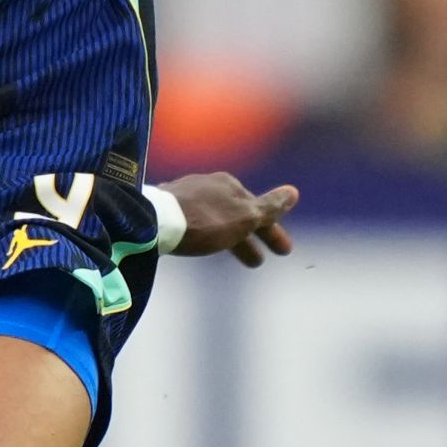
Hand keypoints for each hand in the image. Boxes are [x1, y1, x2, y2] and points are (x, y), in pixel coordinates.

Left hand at [166, 171, 299, 266]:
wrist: (154, 222)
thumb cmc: (204, 222)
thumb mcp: (243, 217)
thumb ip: (269, 207)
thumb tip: (293, 192)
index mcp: (230, 185)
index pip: (259, 210)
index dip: (273, 232)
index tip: (283, 252)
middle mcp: (209, 184)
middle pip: (237, 213)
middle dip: (251, 237)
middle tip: (258, 262)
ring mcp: (186, 193)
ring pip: (216, 216)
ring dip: (229, 236)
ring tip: (231, 256)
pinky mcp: (167, 205)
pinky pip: (196, 219)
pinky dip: (208, 232)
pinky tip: (202, 241)